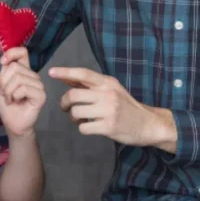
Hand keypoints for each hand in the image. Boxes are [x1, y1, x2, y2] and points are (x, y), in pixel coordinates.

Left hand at [0, 47, 45, 137]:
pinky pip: (24, 88)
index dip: (11, 53)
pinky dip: (15, 96)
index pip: (22, 52)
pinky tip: (16, 102)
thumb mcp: (0, 86)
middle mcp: (33, 75)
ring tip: (10, 99)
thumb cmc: (6, 106)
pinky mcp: (41, 95)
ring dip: (8, 91)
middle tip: (5, 94)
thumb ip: (4, 72)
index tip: (3, 62)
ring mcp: (38, 85)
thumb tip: (6, 60)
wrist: (12, 123)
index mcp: (24, 70)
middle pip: (15, 67)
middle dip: (4, 82)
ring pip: (18, 78)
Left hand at [49, 67, 176, 150]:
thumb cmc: (126, 106)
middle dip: (65, 103)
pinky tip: (90, 127)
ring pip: (76, 113)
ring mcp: (109, 111)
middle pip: (73, 96)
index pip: (84, 74)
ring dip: (74, 118)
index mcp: (108, 83)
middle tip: (66, 108)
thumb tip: (65, 77)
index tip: (51, 72)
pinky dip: (83, 129)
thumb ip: (89, 85)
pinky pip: (83, 128)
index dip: (66, 72)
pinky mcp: (109, 127)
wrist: (148, 125)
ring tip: (82, 119)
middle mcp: (108, 94)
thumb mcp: (111, 90)